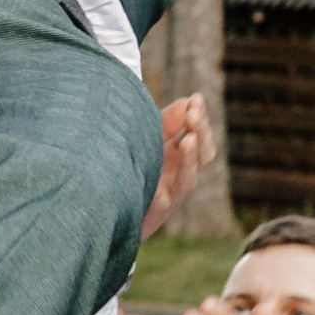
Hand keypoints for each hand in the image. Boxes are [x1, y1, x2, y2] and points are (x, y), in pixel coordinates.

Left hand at [142, 94, 213, 240]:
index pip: (200, 137)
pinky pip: (160, 206)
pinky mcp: (153, 215)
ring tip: (188, 140)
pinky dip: (160, 197)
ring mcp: (169, 197)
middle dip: (201, 133)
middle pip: (203, 156)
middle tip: (193, 115)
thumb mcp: (150, 142)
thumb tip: (188, 101)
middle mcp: (179, 177)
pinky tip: (158, 188)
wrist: (111, 215)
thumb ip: (168, 122)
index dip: (201, 119)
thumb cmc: (133, 172)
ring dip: (189, 159)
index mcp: (179, 157)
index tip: (196, 100)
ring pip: (188, 180)